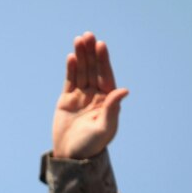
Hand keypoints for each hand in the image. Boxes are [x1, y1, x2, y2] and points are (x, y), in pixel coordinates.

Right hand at [52, 32, 128, 158]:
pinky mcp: (67, 100)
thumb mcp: (104, 128)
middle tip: (88, 35)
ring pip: (82, 72)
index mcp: (108, 101)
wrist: (71, 157)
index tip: (101, 45)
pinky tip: (71, 57)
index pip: (106, 76)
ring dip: (81, 56)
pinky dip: (71, 69)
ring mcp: (81, 96)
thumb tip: (124, 90)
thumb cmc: (91, 146)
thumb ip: (112, 109)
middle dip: (91, 53)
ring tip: (78, 40)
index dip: (103, 60)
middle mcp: (96, 96)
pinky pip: (70, 81)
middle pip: (93, 70)